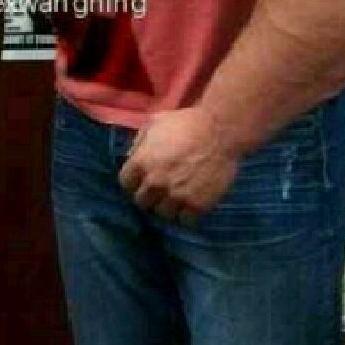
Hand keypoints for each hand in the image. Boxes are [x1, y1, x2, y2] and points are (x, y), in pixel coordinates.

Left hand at [117, 106, 238, 219]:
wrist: (219, 132)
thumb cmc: (185, 123)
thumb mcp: (154, 123)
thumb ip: (138, 143)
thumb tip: (131, 159)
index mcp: (142, 162)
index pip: (125, 183)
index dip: (132, 180)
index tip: (140, 179)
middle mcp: (156, 183)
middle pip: (141, 202)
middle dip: (147, 195)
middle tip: (158, 189)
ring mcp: (176, 196)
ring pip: (162, 214)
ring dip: (166, 205)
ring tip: (174, 197)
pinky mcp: (197, 205)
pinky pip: (185, 221)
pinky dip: (186, 214)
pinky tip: (189, 202)